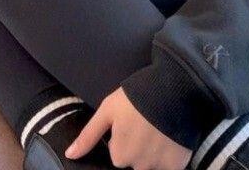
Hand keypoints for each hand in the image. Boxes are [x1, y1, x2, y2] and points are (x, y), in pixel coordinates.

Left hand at [64, 86, 192, 169]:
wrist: (175, 87)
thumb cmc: (138, 96)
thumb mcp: (109, 109)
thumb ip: (89, 135)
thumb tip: (70, 155)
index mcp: (120, 155)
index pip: (118, 154)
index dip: (124, 137)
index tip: (132, 122)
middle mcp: (138, 166)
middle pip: (135, 161)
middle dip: (138, 147)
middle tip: (146, 125)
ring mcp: (159, 166)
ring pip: (151, 164)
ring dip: (153, 152)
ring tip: (159, 131)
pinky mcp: (178, 163)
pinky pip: (169, 166)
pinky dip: (169, 156)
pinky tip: (170, 137)